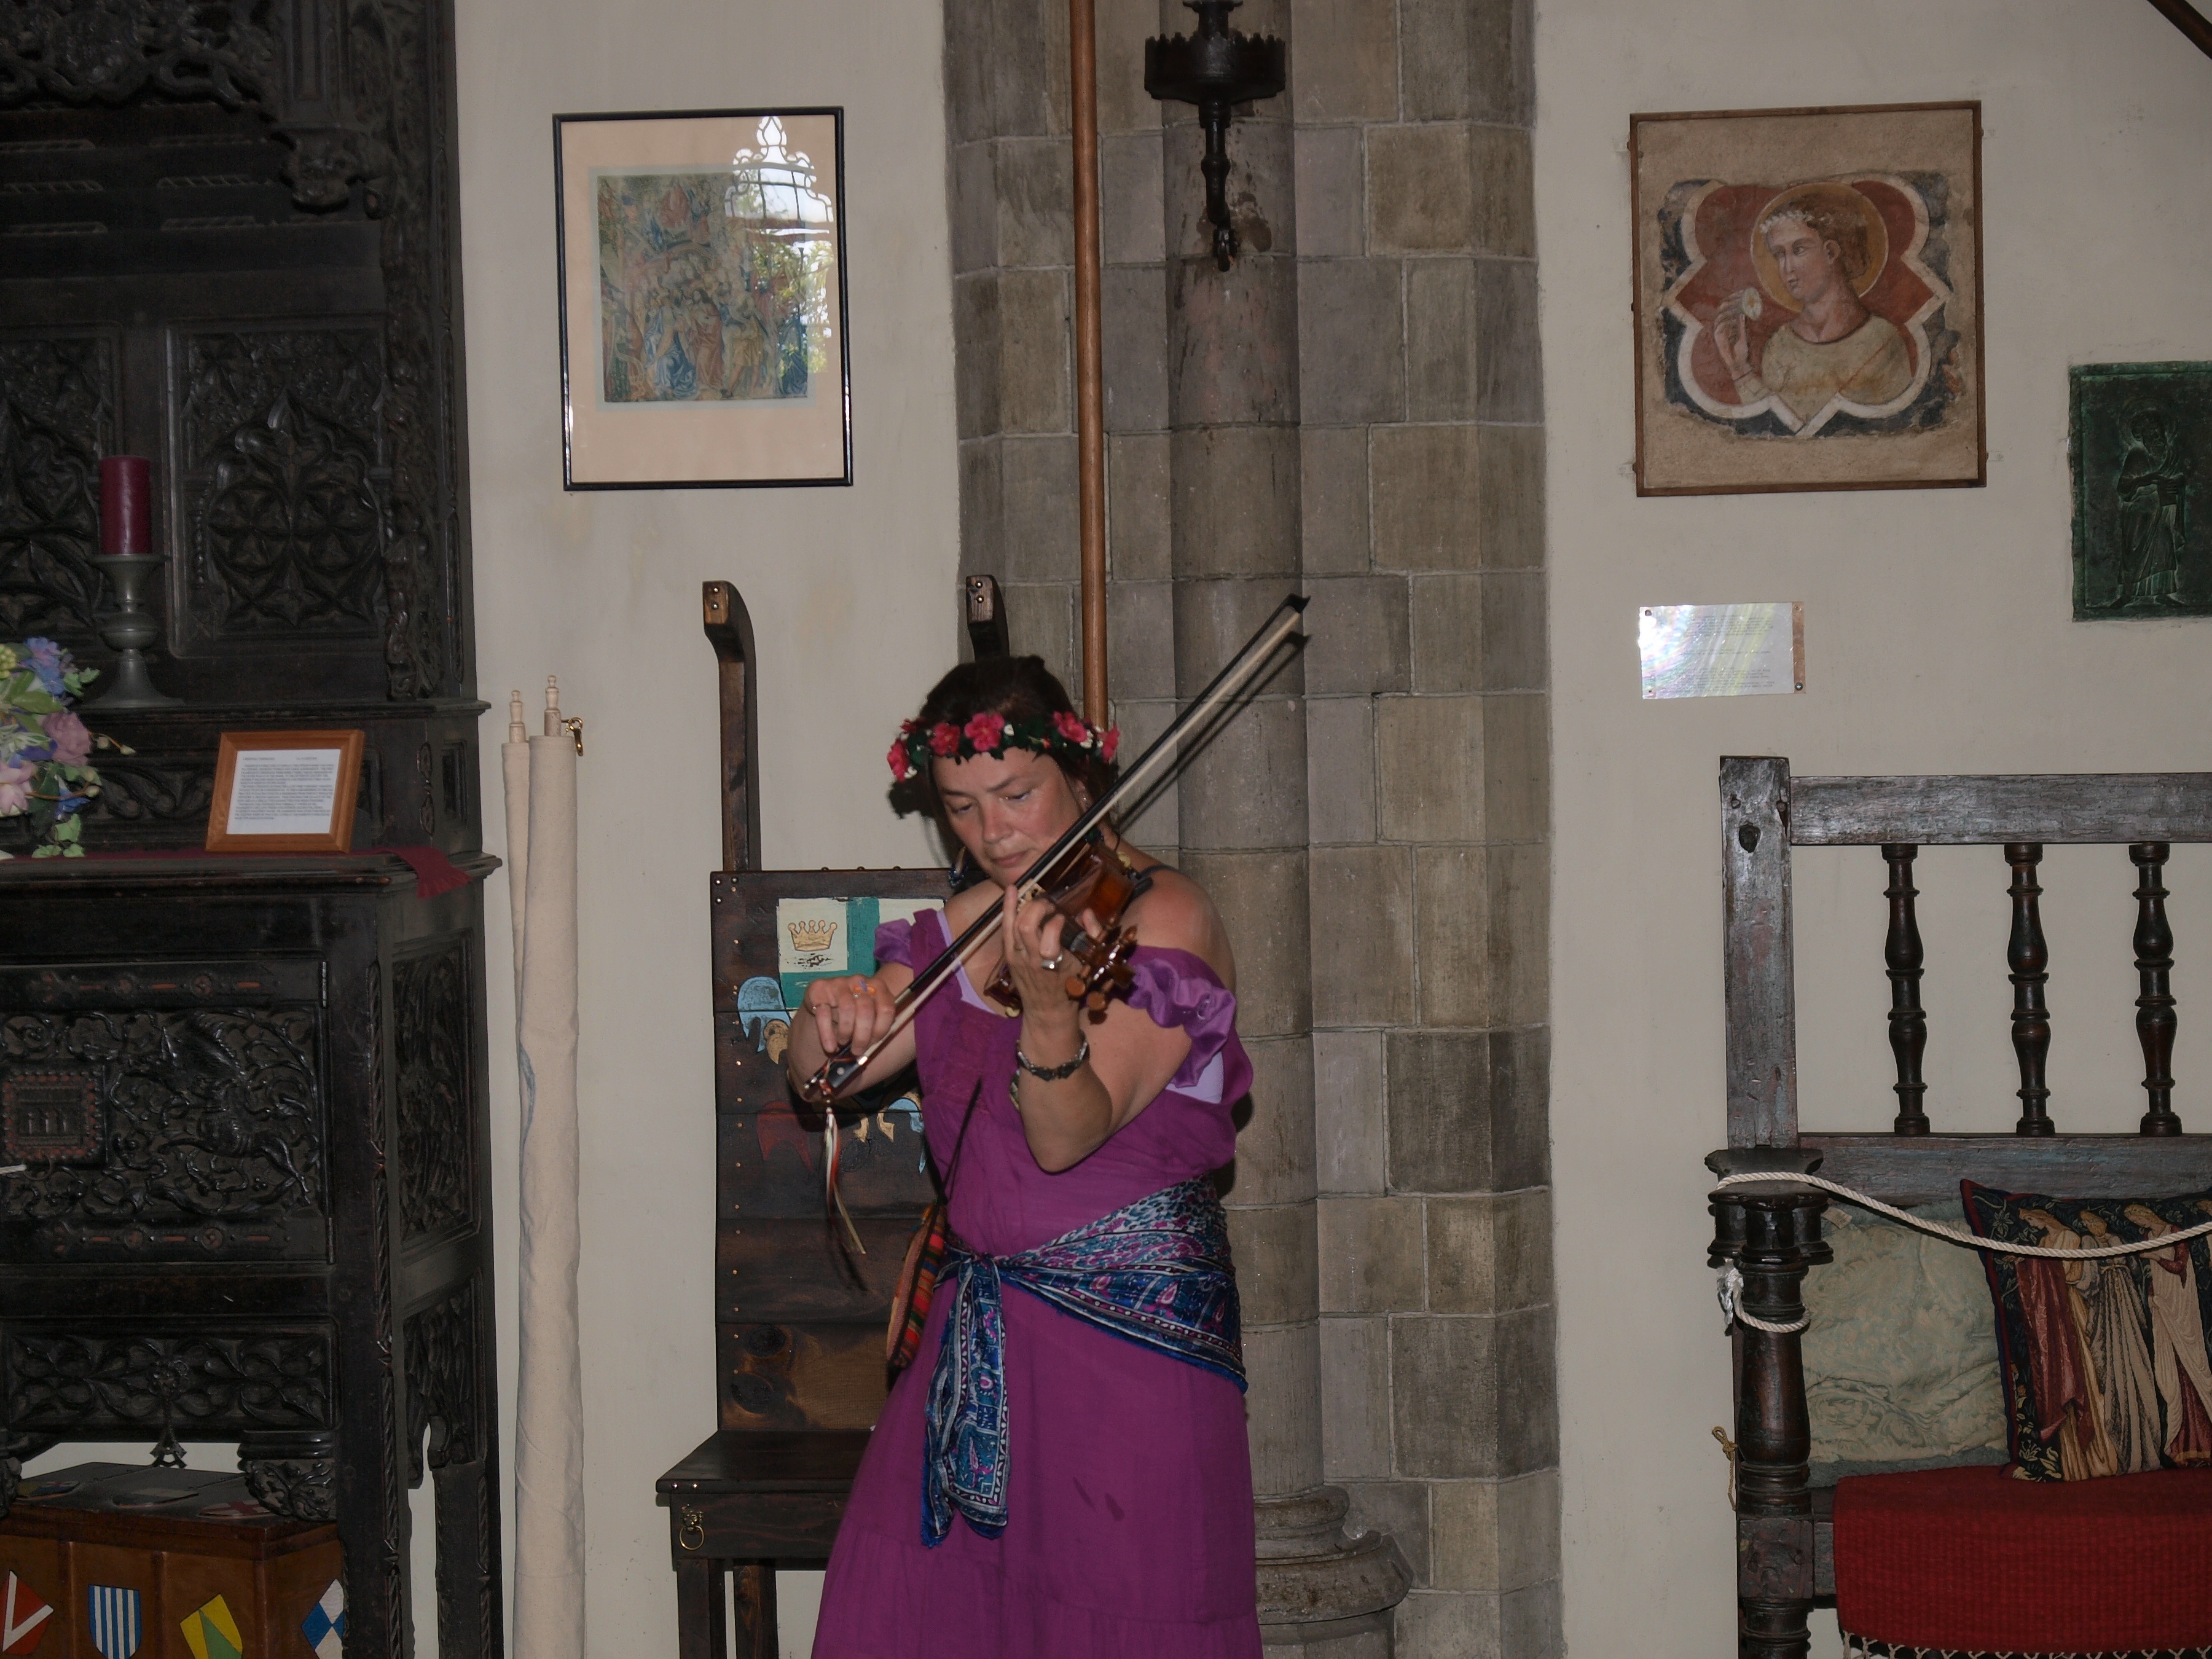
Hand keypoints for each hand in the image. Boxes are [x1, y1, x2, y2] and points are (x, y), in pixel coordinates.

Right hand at [802, 973, 897, 1058]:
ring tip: (843, 1043)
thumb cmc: (853, 1013)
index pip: (886, 1008)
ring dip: (846, 1032)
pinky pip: (824, 1013)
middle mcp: (860, 981)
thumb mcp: (867, 1017)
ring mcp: (839, 982)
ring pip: (847, 1008)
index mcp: (878, 987)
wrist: (824, 1002)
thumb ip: (875, 1027)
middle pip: (866, 1009)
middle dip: (862, 1035)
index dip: (881, 1029)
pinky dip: (827, 1034)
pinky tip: (830, 1047)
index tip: (873, 1043)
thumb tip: (872, 1051)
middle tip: (857, 1050)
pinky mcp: (819, 988)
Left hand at [1001, 886, 1088, 1022]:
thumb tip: (1086, 912)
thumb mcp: (1087, 963)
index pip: (1051, 932)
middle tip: (1049, 907)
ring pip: (1014, 924)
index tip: (1063, 919)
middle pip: (1027, 925)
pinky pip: (1005, 929)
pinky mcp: (1009, 956)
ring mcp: (1018, 958)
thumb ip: (1092, 936)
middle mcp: (1033, 959)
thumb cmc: (1070, 986)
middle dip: (1038, 907)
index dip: (1057, 920)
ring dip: (1024, 906)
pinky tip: (1011, 890)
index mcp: (1055, 961)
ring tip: (1037, 901)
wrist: (1047, 1009)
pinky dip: (1008, 908)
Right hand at [1712, 295, 1752, 380]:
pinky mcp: (1718, 338)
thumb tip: (1743, 313)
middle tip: (1741, 296)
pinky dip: (1728, 321)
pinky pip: (1720, 326)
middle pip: (1722, 308)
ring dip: (1730, 310)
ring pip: (1721, 315)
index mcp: (1727, 323)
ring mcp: (1719, 331)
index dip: (1734, 297)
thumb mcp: (1744, 334)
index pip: (1727, 306)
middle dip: (1731, 300)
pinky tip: (1736, 318)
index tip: (1744, 292)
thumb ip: (1742, 325)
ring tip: (1740, 307)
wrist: (1739, 364)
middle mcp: (1721, 325)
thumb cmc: (1742, 351)